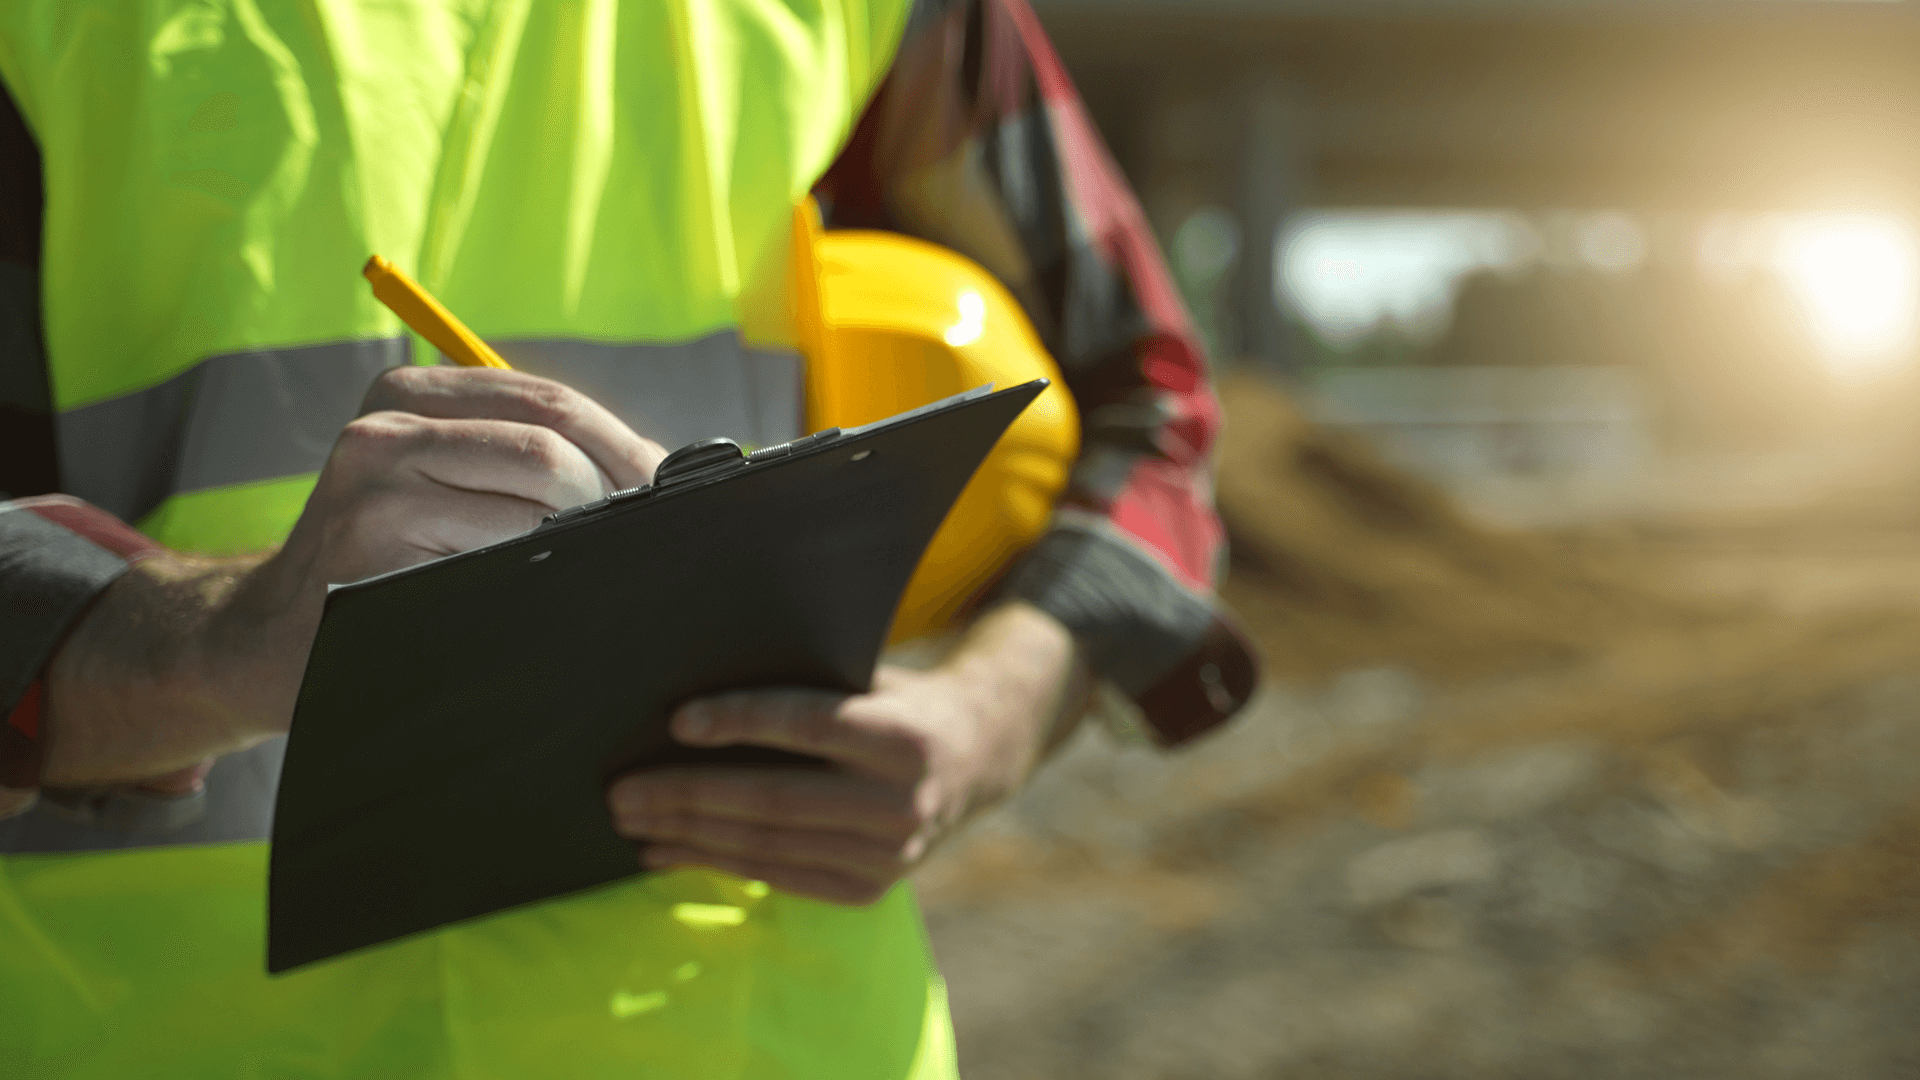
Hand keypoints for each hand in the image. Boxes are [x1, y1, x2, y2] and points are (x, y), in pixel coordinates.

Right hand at [42, 365, 665, 786]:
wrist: (271, 641)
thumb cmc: (388, 567)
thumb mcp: (445, 486)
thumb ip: (528, 462)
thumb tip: (662, 468)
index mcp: (414, 393)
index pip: (551, 403)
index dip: (625, 447)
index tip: (671, 491)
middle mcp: (387, 425)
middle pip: (550, 449)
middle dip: (614, 499)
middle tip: (644, 545)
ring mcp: (374, 485)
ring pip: (535, 500)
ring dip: (584, 544)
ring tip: (597, 577)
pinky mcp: (372, 546)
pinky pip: (499, 560)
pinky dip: (542, 582)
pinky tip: (546, 606)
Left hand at [606, 602, 1091, 903]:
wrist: (978, 756)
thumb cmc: (897, 700)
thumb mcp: (869, 677)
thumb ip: (807, 686)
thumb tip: (699, 691)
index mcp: (903, 735)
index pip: (809, 725)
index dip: (741, 721)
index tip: (677, 721)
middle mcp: (900, 801)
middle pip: (774, 799)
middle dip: (687, 795)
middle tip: (621, 789)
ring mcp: (888, 853)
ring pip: (767, 845)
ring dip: (688, 835)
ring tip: (631, 821)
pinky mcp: (870, 887)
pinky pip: (778, 877)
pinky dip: (715, 864)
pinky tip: (667, 852)